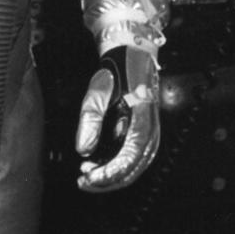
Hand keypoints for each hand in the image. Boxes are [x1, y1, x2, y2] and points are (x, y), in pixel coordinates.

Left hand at [75, 45, 159, 192]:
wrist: (132, 52)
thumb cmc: (116, 68)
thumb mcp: (98, 90)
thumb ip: (90, 120)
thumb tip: (83, 150)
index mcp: (143, 118)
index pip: (129, 157)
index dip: (109, 173)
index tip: (88, 177)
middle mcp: (151, 129)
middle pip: (134, 168)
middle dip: (108, 180)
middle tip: (83, 182)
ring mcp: (150, 132)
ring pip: (136, 167)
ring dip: (112, 176)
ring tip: (88, 174)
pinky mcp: (144, 132)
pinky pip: (134, 158)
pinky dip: (117, 167)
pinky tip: (97, 164)